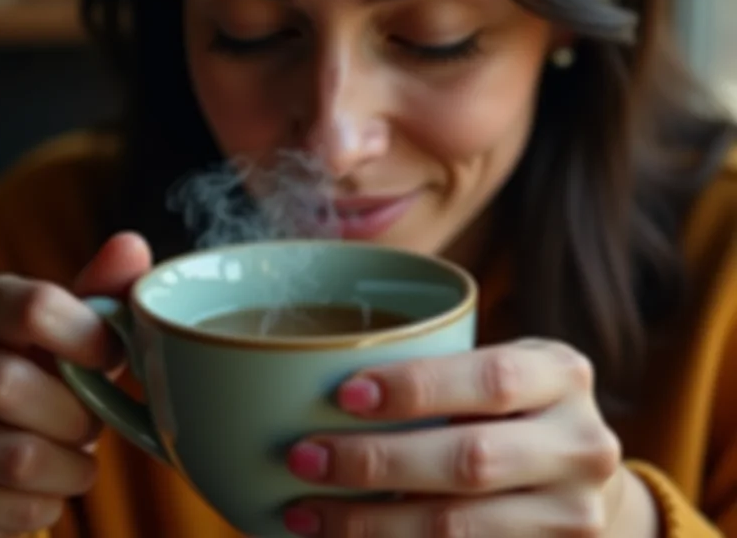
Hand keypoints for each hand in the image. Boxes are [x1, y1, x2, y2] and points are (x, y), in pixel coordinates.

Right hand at [0, 232, 151, 537]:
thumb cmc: (26, 360)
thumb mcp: (54, 320)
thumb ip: (98, 289)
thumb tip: (132, 246)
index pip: (32, 308)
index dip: (87, 338)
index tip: (112, 357)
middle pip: (9, 386)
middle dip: (75, 413)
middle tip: (92, 421)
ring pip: (14, 456)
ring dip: (68, 466)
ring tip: (75, 456)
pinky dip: (41, 504)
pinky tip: (45, 486)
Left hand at [283, 339, 656, 536]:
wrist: (587, 478)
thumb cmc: (518, 408)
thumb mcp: (502, 369)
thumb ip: (443, 375)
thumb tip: (316, 382)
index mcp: (561, 374)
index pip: (490, 380)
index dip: (416, 389)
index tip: (344, 395)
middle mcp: (581, 445)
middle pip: (470, 461)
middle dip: (376, 463)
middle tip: (304, 457)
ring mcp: (574, 515)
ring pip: (459, 529)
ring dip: (370, 524)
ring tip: (304, 511)